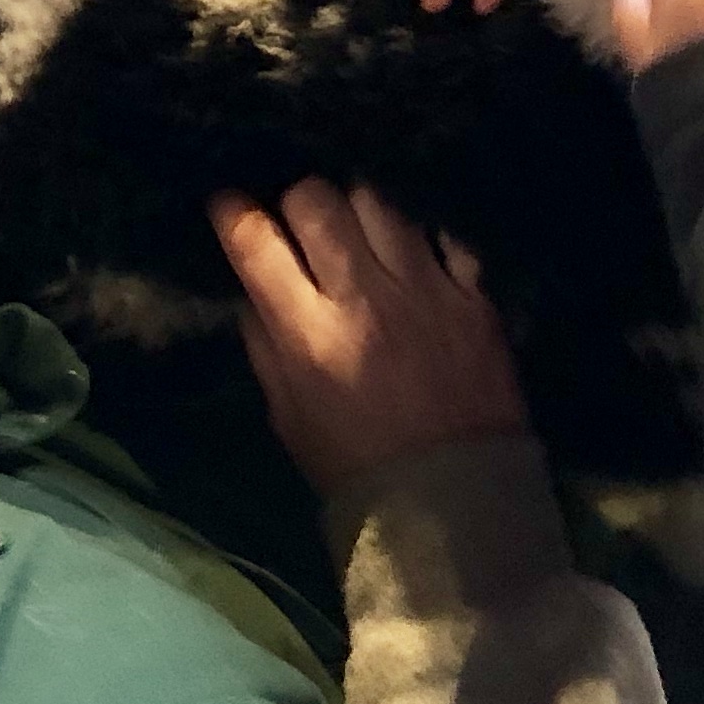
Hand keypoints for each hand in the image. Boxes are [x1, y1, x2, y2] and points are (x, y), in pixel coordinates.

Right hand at [209, 178, 529, 496]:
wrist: (456, 502)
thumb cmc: (358, 467)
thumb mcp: (290, 419)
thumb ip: (267, 348)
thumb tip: (254, 293)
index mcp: (310, 335)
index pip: (257, 244)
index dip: (234, 214)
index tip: (229, 207)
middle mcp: (364, 297)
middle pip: (317, 201)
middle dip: (298, 204)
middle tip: (301, 226)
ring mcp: (424, 287)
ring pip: (378, 200)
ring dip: (358, 210)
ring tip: (360, 233)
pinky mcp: (474, 293)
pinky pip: (441, 232)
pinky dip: (421, 237)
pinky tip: (414, 256)